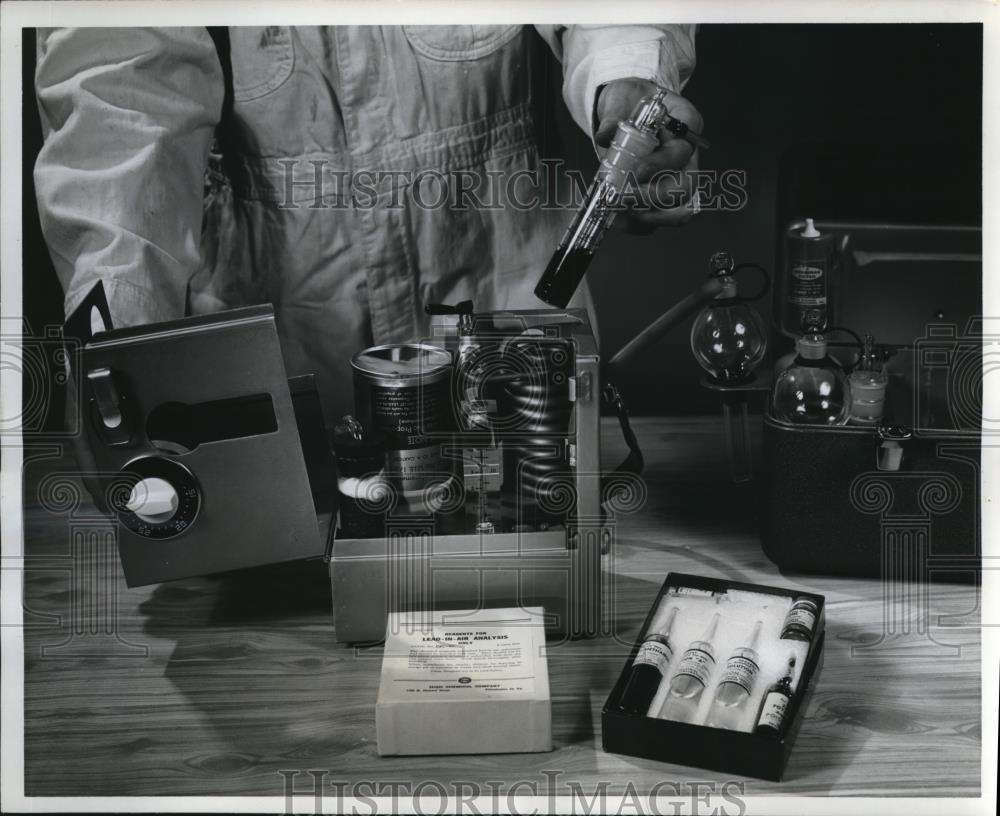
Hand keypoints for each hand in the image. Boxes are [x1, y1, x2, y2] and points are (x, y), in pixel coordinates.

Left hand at [594, 77, 702, 228]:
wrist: (625, 111)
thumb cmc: (630, 101)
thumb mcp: (620, 97)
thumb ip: (613, 114)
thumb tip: (605, 135)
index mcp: (684, 126)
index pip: (682, 149)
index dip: (660, 164)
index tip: (635, 171)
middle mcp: (686, 156)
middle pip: (686, 186)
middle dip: (655, 197)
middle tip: (624, 198)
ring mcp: (675, 178)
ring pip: (678, 209)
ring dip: (649, 216)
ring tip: (620, 212)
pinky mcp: (659, 196)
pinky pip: (656, 218)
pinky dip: (637, 224)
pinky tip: (616, 219)